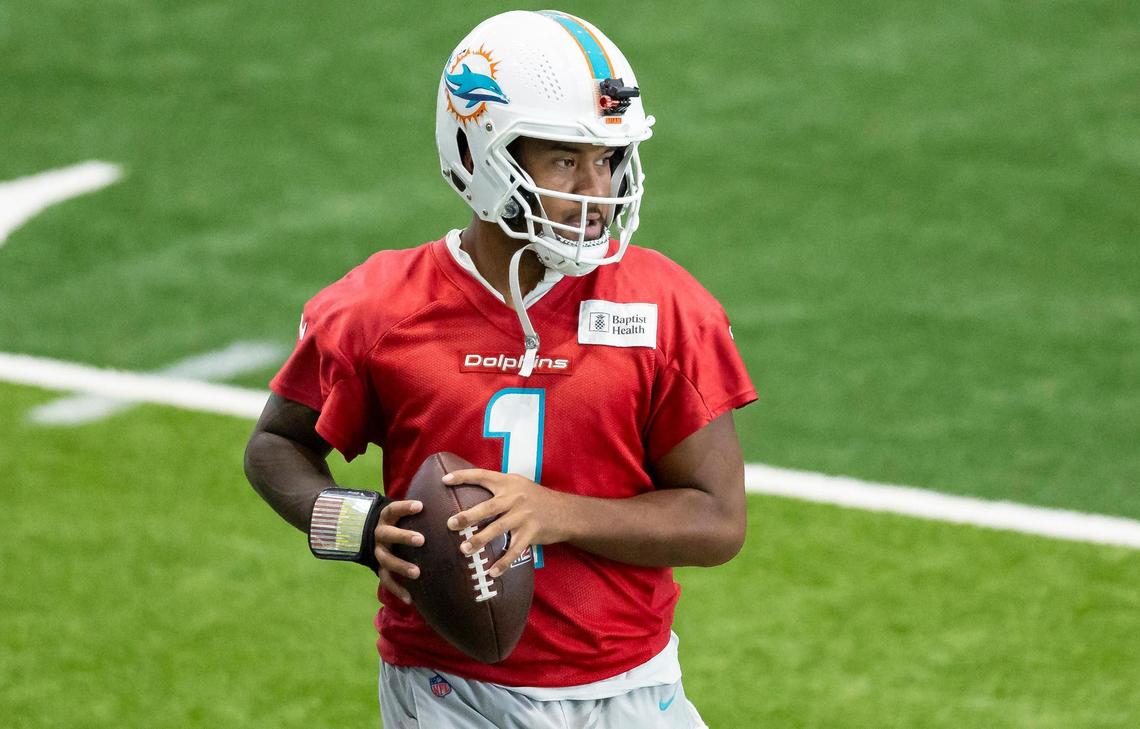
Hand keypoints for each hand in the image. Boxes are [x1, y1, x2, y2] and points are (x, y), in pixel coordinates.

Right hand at [373, 500, 423, 604]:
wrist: (374, 535)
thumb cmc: (399, 522)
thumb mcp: (402, 513)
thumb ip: (419, 508)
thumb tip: (450, 493)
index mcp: (385, 518)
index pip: (393, 509)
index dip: (405, 507)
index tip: (420, 506)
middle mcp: (379, 534)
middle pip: (388, 534)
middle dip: (404, 536)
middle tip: (421, 539)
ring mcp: (378, 552)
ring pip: (386, 560)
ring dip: (401, 566)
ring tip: (417, 572)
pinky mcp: (379, 568)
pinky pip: (386, 580)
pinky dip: (398, 590)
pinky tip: (410, 599)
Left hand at [442, 469, 569, 577]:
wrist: (565, 511)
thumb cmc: (537, 498)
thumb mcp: (519, 485)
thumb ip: (498, 488)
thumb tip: (470, 492)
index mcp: (508, 483)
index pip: (482, 476)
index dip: (463, 477)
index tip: (444, 480)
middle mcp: (515, 498)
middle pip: (487, 508)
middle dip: (467, 517)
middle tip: (450, 524)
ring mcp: (524, 516)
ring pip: (497, 529)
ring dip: (479, 540)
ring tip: (464, 549)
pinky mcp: (531, 533)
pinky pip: (514, 550)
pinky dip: (503, 563)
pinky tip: (492, 572)